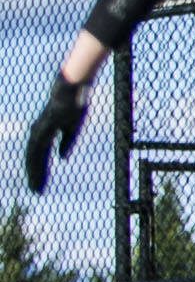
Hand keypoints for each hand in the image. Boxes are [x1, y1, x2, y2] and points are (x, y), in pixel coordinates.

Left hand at [24, 74, 89, 192]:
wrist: (73, 89)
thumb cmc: (75, 104)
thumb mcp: (73, 127)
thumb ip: (66, 142)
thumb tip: (60, 157)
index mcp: (46, 132)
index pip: (40, 155)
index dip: (41, 169)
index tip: (41, 184)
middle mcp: (39, 132)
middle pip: (34, 158)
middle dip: (35, 175)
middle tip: (36, 191)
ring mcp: (39, 130)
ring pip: (33, 156)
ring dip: (34, 173)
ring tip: (36, 188)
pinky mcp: (42, 129)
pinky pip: (37, 150)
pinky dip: (36, 163)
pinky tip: (37, 173)